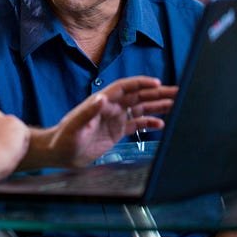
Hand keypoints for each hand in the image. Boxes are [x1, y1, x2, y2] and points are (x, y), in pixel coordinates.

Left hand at [49, 76, 176, 166]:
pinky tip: (160, 123)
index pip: (125, 88)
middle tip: (176, 92)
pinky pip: (135, 124)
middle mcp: (110, 107)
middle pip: (137, 96)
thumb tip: (102, 98)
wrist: (59, 153)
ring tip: (174, 104)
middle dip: (156, 93)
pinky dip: (148, 122)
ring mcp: (114, 119)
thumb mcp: (75, 125)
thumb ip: (88, 111)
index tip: (157, 83)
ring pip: (140, 108)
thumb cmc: (64, 138)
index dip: (141, 84)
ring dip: (156, 106)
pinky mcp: (116, 131)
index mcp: (102, 102)